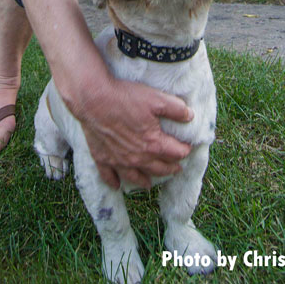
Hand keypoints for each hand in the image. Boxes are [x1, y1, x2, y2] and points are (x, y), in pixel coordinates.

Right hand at [75, 76, 193, 189]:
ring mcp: (119, 161)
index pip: (176, 153)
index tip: (187, 148)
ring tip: (150, 183)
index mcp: (153, 144)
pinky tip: (117, 185)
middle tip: (176, 168)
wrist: (94, 99)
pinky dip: (115, 182)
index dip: (184, 150)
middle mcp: (138, 158)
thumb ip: (176, 109)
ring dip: (145, 180)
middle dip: (170, 168)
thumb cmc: (125, 97)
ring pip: (136, 177)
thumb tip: (190, 116)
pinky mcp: (102, 158)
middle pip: (159, 168)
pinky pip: (109, 176)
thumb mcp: (156, 99)